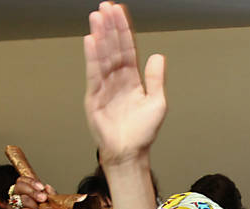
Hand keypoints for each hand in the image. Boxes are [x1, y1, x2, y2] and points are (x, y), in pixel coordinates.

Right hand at [6, 176, 57, 208]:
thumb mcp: (47, 207)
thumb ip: (48, 197)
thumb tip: (48, 187)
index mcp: (22, 194)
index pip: (21, 180)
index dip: (31, 181)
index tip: (42, 187)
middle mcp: (15, 200)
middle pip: (18, 187)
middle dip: (32, 190)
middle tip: (43, 198)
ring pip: (20, 199)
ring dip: (34, 203)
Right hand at [84, 2, 166, 166]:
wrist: (129, 153)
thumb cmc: (142, 132)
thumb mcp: (157, 103)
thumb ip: (155, 79)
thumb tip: (158, 56)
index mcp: (131, 80)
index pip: (127, 49)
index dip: (124, 31)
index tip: (119, 13)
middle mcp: (117, 80)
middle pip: (113, 48)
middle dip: (110, 27)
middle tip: (105, 7)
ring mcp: (104, 87)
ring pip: (102, 57)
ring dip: (100, 36)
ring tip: (97, 17)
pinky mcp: (94, 97)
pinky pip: (94, 74)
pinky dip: (93, 58)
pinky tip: (92, 41)